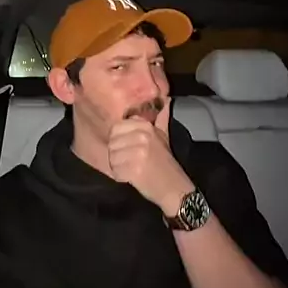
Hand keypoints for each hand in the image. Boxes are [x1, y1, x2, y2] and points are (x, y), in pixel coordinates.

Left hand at [108, 98, 194, 215]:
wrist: (174, 188)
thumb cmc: (165, 162)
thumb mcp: (163, 136)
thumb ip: (160, 118)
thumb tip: (166, 99)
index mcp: (146, 126)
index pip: (117, 127)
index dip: (120, 140)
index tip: (130, 148)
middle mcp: (141, 136)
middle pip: (112, 142)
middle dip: (117, 153)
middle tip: (131, 161)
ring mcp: (137, 152)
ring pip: (112, 157)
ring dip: (118, 166)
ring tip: (133, 169)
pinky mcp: (134, 169)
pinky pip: (115, 170)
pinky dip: (121, 176)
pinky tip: (132, 177)